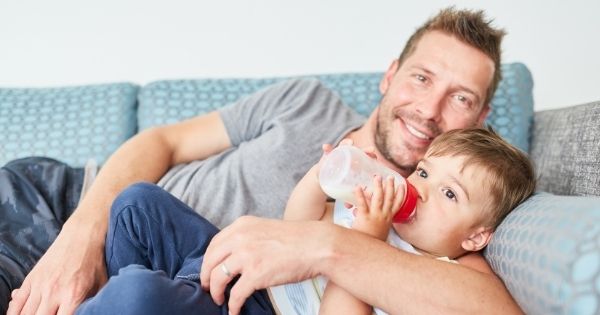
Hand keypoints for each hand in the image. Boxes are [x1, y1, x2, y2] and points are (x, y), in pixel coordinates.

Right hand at [7, 214, 107, 314]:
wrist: (82, 236)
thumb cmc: (94, 263)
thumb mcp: (100, 285)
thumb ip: (91, 304)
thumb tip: (86, 313)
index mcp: (73, 296)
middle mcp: (54, 292)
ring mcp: (40, 285)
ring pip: (25, 314)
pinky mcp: (31, 279)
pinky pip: (17, 303)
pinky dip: (15, 312)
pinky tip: (20, 314)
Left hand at [200, 216, 332, 314]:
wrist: (316, 245)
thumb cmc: (296, 239)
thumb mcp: (265, 229)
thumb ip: (248, 238)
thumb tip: (235, 256)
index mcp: (242, 226)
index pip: (214, 244)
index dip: (208, 261)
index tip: (209, 270)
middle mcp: (240, 238)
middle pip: (210, 261)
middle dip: (206, 277)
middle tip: (208, 288)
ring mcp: (246, 256)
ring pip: (218, 278)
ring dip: (216, 292)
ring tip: (219, 300)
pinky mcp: (255, 274)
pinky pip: (235, 294)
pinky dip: (232, 306)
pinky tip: (234, 311)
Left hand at [352, 175, 404, 239]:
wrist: (369, 250)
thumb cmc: (373, 240)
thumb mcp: (380, 231)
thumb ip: (377, 222)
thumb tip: (369, 214)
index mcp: (389, 218)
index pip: (398, 204)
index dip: (401, 194)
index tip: (403, 185)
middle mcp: (384, 215)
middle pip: (389, 198)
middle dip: (390, 186)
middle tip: (390, 176)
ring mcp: (375, 216)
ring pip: (379, 198)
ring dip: (378, 187)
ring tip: (377, 177)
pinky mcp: (365, 217)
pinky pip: (362, 204)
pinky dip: (360, 195)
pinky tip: (357, 188)